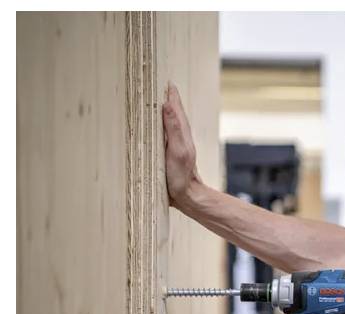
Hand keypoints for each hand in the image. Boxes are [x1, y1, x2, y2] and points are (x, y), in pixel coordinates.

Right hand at [162, 83, 199, 207]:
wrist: (186, 196)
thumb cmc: (181, 176)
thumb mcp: (178, 150)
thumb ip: (174, 128)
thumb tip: (168, 105)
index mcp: (181, 132)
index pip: (175, 106)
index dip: (170, 93)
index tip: (165, 79)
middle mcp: (178, 135)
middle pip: (172, 111)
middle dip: (166, 97)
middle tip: (158, 82)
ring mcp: (173, 144)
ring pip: (167, 121)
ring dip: (162, 109)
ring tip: (155, 97)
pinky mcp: (167, 152)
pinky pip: (161, 133)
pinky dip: (157, 124)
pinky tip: (153, 125)